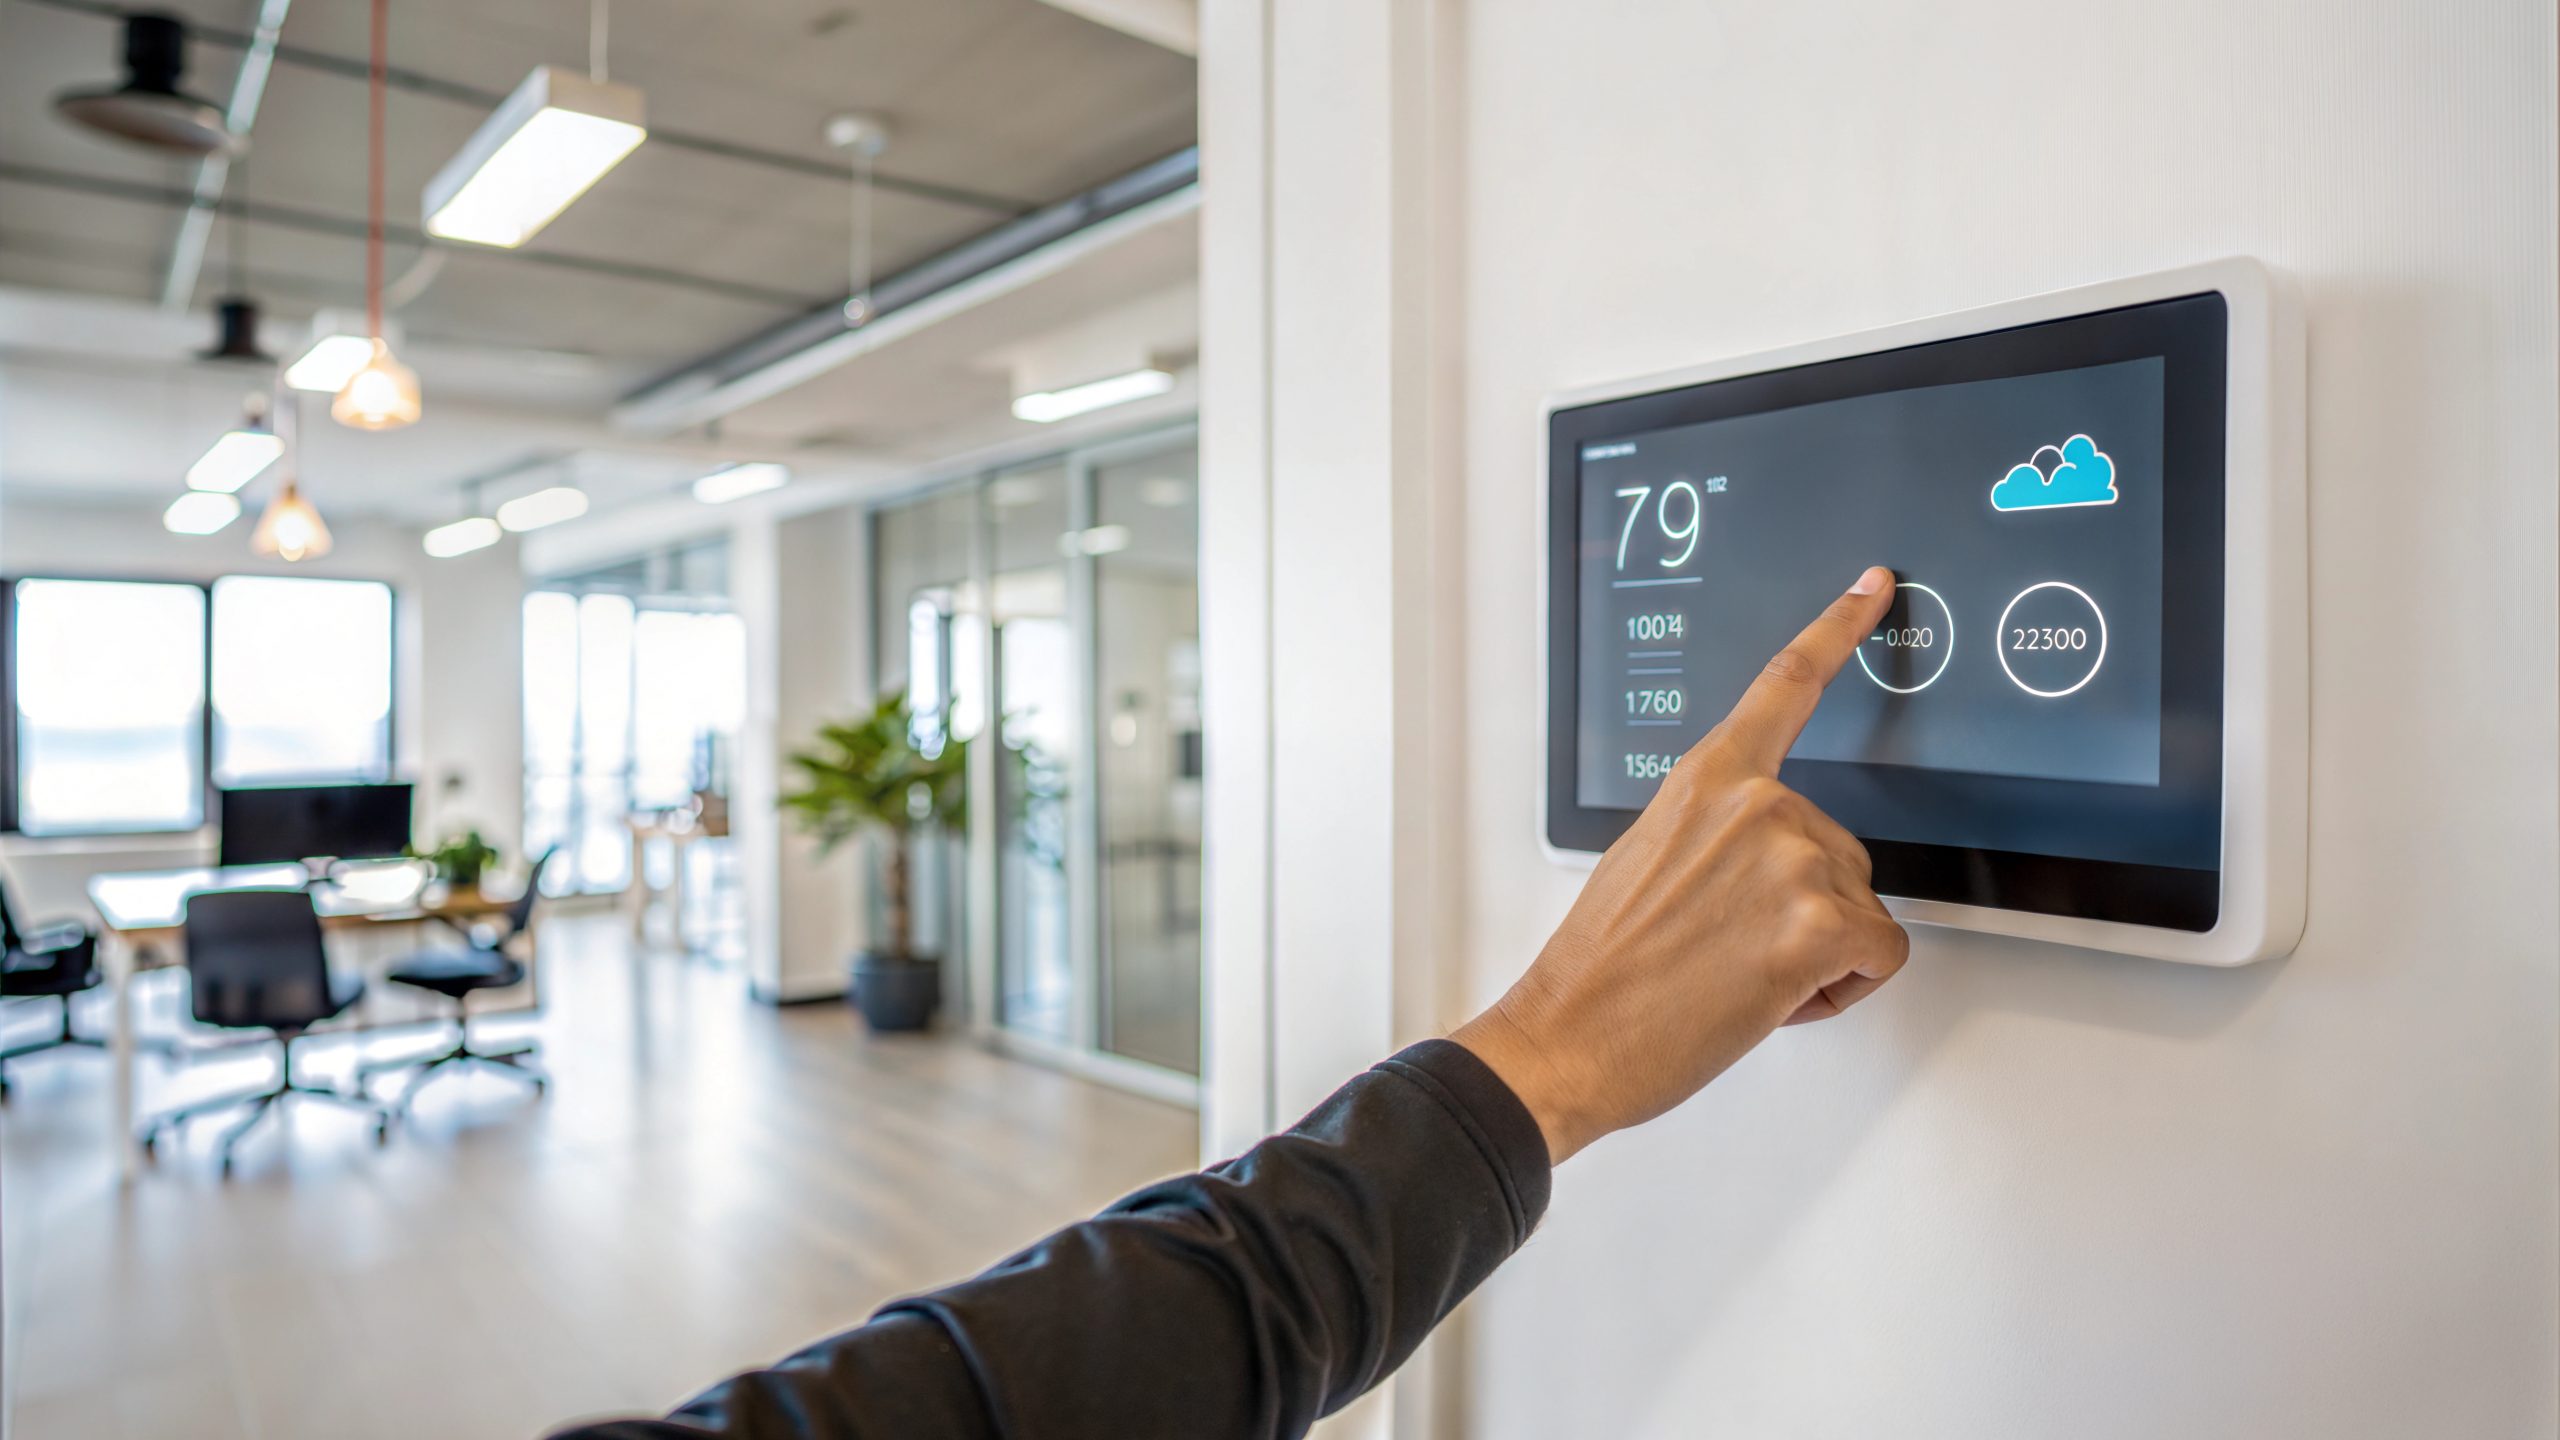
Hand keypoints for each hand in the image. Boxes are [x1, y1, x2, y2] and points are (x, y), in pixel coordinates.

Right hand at [1454, 567, 1911, 1163]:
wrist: (1568, 1037)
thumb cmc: (1599, 970)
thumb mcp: (1647, 862)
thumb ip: (1716, 833)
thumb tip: (1758, 861)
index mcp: (1706, 780)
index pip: (1783, 686)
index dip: (1838, 628)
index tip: (1874, 587)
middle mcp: (1756, 804)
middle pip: (1844, 848)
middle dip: (1806, 909)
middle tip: (1731, 949)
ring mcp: (1791, 859)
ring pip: (1863, 909)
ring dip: (1820, 956)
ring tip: (1739, 977)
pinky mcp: (1819, 923)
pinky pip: (1881, 955)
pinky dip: (1843, 989)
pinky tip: (1777, 998)